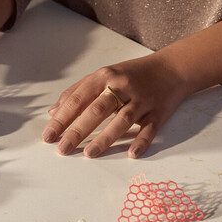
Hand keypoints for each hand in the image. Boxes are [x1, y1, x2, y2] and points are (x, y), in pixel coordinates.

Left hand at [41, 53, 191, 158]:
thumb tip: (53, 112)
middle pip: (97, 110)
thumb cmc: (132, 75)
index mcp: (105, 77)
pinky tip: (131, 153)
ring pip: (122, 120)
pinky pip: (149, 128)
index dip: (62, 118)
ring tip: (89, 153)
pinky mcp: (159, 112)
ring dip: (105, 138)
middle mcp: (123, 86)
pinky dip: (141, 141)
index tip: (48, 135)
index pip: (78, 99)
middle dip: (78, 130)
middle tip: (62, 148)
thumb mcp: (103, 76)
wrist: (173, 68)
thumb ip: (77, 92)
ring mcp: (142, 100)